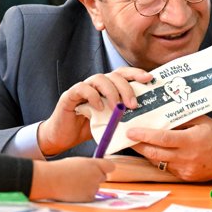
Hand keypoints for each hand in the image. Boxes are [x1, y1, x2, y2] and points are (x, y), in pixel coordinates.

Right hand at [29, 157, 114, 201]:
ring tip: (74, 184)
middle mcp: (97, 175)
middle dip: (96, 177)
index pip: (110, 166)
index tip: (101, 169)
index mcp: (95, 164)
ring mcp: (94, 187)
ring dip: (89, 186)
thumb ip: (90, 165)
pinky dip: (84, 194)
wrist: (50, 180)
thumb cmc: (61, 169)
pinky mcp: (89, 197)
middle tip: (82, 177)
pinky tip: (74, 190)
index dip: (105, 168)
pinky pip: (91, 196)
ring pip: (96, 187)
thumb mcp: (78, 161)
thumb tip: (96, 169)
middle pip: (103, 177)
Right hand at [37, 67, 152, 155]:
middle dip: (126, 87)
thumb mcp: (110, 123)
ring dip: (111, 92)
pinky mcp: (69, 96)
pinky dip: (93, 96)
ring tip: (117, 107)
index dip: (135, 73)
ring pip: (99, 79)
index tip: (149, 78)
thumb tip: (145, 121)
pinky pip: (82, 88)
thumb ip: (123, 117)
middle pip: (114, 75)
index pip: (122, 74)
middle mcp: (95, 85)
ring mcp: (82, 88)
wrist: (62, 138)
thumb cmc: (87, 129)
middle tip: (134, 104)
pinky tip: (99, 107)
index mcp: (107, 88)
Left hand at [127, 115, 211, 181]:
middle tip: (127, 137)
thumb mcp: (202, 121)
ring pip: (159, 161)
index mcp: (191, 141)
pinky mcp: (186, 177)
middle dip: (138, 145)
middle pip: (155, 153)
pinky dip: (160, 159)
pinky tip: (155, 151)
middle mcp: (187, 157)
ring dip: (147, 152)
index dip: (144, 135)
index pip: (162, 138)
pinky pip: (167, 168)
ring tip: (137, 143)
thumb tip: (160, 114)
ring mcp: (185, 170)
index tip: (131, 131)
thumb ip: (181, 118)